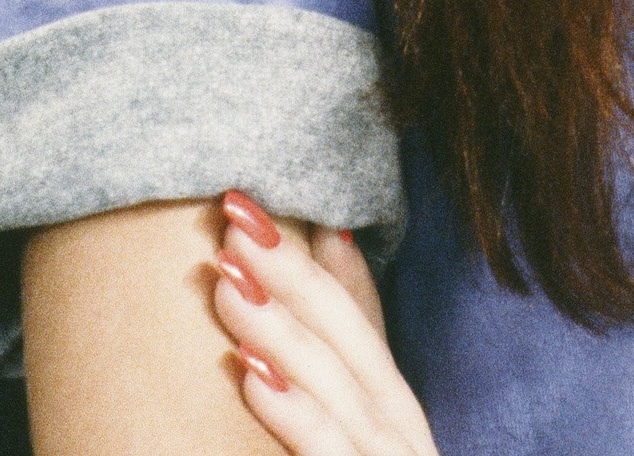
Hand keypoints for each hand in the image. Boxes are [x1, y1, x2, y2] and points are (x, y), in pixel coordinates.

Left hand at [212, 192, 439, 455]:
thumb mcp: (355, 418)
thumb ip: (340, 348)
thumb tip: (328, 239)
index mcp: (396, 411)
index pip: (362, 323)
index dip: (316, 261)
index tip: (260, 202)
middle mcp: (403, 433)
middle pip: (352, 343)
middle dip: (295, 275)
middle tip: (235, 217)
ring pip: (342, 391)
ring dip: (284, 329)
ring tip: (230, 279)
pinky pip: (335, 455)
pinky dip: (300, 414)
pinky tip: (253, 376)